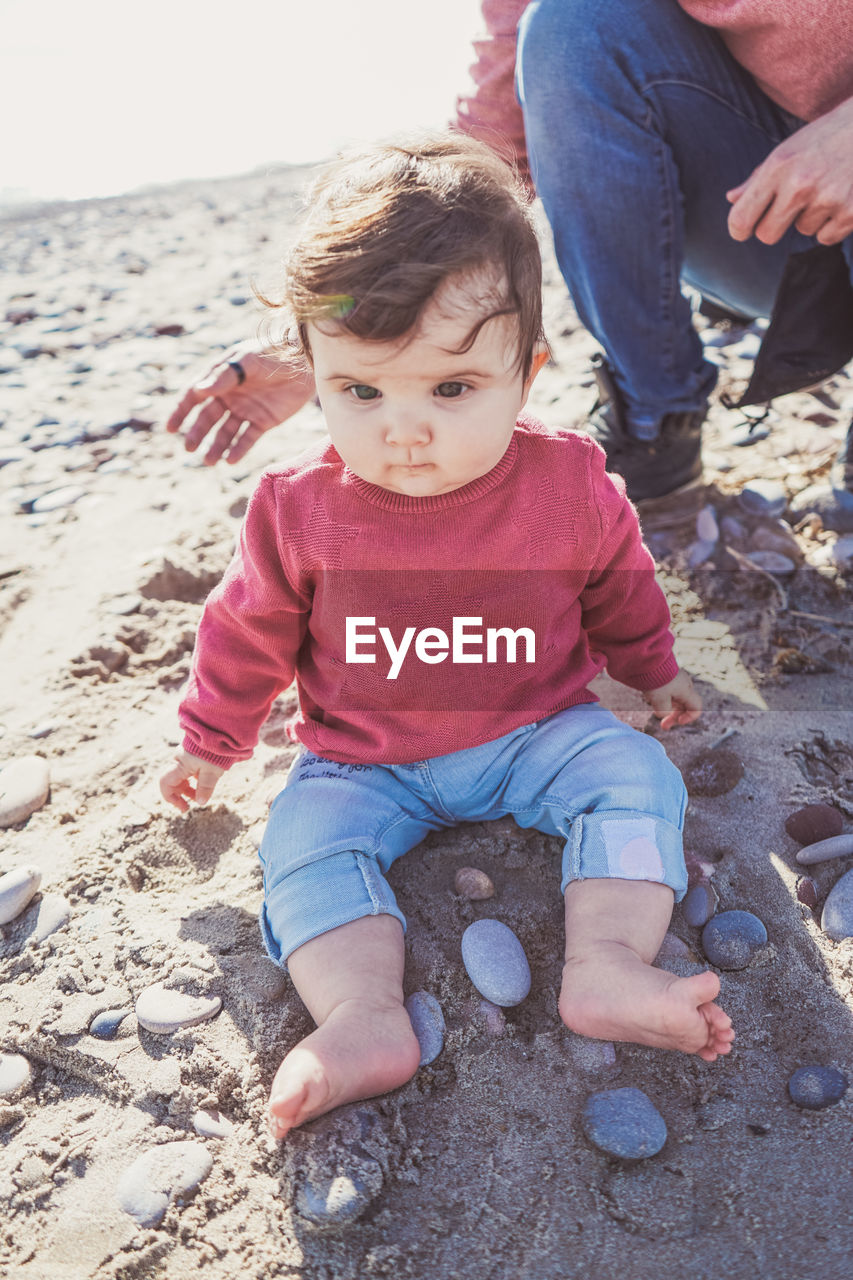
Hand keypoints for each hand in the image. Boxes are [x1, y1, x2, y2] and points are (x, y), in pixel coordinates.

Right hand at [160, 749, 226, 812]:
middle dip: (181, 795)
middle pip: (173, 782)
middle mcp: (179, 760)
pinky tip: (205, 782)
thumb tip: (201, 802)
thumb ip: (205, 787)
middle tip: (192, 804)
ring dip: (189, 788)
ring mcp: (186, 757)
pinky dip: (194, 779)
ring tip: (200, 795)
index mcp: (179, 765)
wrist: (220, 729)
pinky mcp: (193, 754)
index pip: (165, 784)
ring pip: (181, 776)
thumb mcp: (211, 771)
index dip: (171, 799)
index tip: (184, 808)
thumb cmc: (214, 750)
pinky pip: (189, 770)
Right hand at [165, 341, 315, 465]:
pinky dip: (238, 450)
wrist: (304, 361)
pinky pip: (247, 438)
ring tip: (209, 461)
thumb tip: (197, 390)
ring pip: (226, 432)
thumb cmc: (272, 353)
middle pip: (208, 418)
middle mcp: (230, 396)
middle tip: (189, 449)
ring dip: (216, 446)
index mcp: (220, 378)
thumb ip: (223, 377)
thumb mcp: (246, 361)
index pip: (194, 397)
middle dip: (197, 434)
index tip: (171, 428)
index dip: (181, 412)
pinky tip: (230, 460)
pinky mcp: (264, 421)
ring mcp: (246, 410)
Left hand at [643, 670, 701, 729]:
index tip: (678, 722)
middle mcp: (683, 685)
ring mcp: (675, 680)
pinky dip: (662, 699)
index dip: (690, 718)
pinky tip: (651, 699)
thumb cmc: (655, 680)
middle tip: (663, 727)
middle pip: (684, 705)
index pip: (696, 707)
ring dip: (667, 709)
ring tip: (655, 712)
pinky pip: (667, 692)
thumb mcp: (659, 700)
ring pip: (675, 699)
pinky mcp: (666, 677)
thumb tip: (663, 714)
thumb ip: (664, 711)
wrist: (646, 659)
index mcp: (686, 690)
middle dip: (674, 717)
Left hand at [727, 96, 852, 245]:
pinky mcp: (851, 213)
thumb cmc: (826, 136)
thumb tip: (732, 199)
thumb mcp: (788, 149)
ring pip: (802, 231)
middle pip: (767, 235)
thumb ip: (758, 177)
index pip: (741, 217)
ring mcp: (827, 199)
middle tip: (789, 207)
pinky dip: (832, 224)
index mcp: (778, 166)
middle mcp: (800, 184)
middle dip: (773, 226)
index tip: (742, 231)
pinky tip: (841, 197)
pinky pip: (826, 237)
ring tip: (826, 187)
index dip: (739, 229)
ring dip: (811, 216)